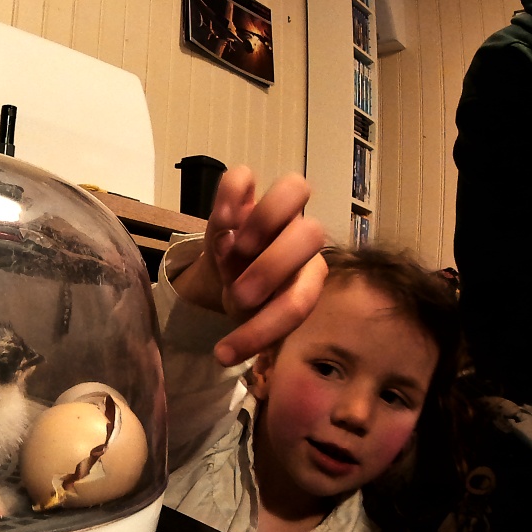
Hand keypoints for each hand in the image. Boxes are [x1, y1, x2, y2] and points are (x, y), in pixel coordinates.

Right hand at [171, 166, 326, 365]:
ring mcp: (274, 211)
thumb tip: (233, 344)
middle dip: (270, 270)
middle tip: (237, 295)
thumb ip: (254, 332)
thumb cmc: (248, 297)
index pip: (299, 301)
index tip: (225, 353)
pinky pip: (243, 177)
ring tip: (229, 250)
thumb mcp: (250, 321)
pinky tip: (221, 221)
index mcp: (307, 277)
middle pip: (310, 235)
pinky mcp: (245, 191)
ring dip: (260, 225)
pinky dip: (230, 195)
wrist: (231, 266)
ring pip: (294, 190)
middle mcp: (299, 239)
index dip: (263, 329)